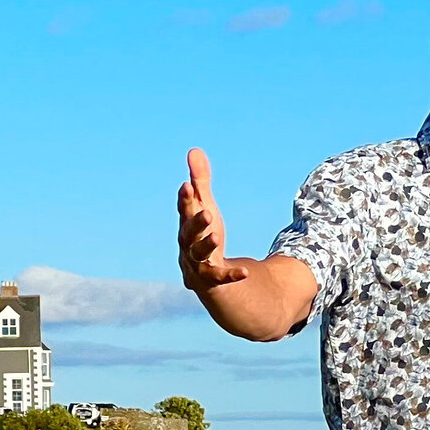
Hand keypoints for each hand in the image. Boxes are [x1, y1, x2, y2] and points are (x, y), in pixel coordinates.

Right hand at [177, 148, 246, 288]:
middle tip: (207, 212)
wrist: (201, 274)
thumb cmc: (202, 233)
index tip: (187, 185)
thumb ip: (200, 182)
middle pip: (188, 233)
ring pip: (198, 255)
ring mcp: (196, 263)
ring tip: (217, 236)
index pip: (184, 210)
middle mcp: (187, 244)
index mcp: (186, 224)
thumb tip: (194, 150)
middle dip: (196, 222)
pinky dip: (231, 275)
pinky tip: (245, 271)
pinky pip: (219, 277)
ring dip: (206, 245)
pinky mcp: (209, 280)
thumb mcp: (204, 207)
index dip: (185, 199)